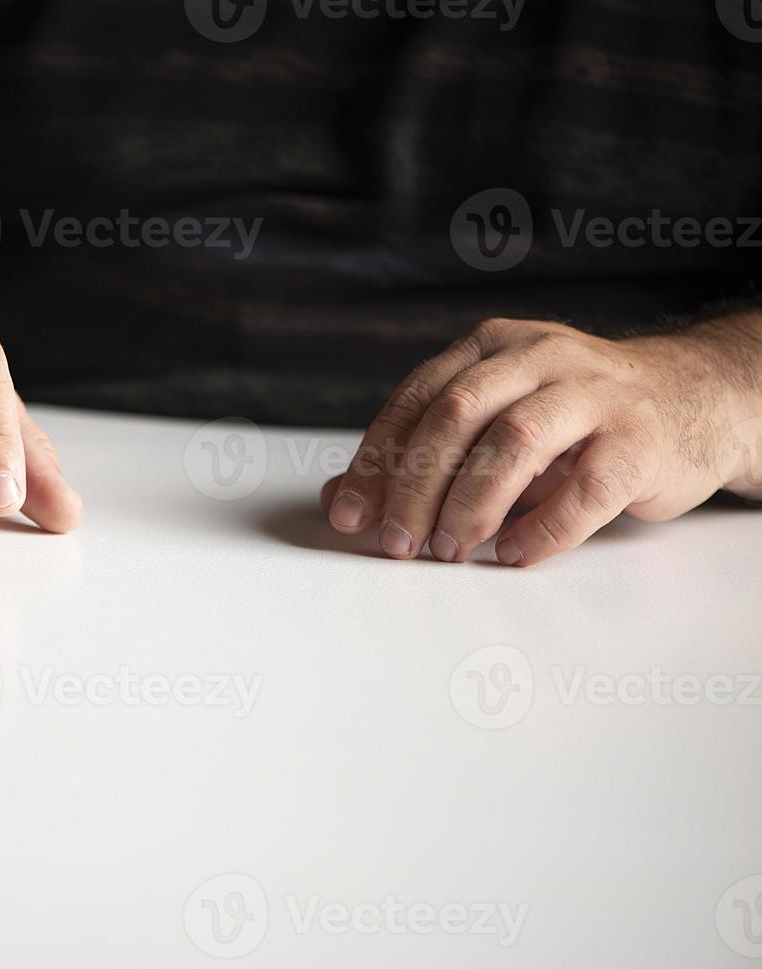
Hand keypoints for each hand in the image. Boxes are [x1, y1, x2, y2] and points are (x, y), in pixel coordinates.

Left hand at [320, 317, 760, 566]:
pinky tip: (515, 554)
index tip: (350, 515)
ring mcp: (595, 393)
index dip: (376, 459)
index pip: (416, 398)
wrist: (695, 400)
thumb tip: (339, 500)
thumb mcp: (491, 424)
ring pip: (513, 442)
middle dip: (415, 488)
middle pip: (455, 416)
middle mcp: (540, 357)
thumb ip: (416, 459)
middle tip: (398, 544)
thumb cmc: (574, 420)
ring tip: (451, 552)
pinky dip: (542, 529)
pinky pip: (584, 489)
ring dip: (470, 506)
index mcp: (492, 347)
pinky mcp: (640, 441)